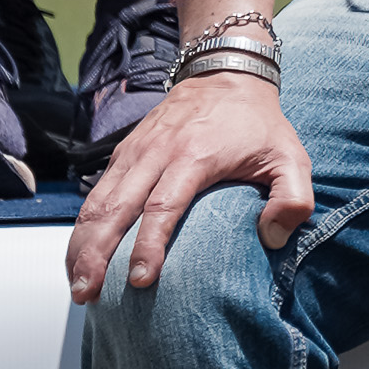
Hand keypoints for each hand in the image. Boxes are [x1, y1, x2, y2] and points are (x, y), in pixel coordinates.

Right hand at [64, 77, 313, 300]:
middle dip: (97, 255)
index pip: (163, 206)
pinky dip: (82, 227)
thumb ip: (293, 199)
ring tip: (76, 286)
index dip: (148, 245)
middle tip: (87, 294)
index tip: (141, 281)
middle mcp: (157, 154)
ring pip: (97, 202)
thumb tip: (271, 239)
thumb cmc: (258, 125)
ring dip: (81, 245)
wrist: (226, 73)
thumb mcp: (291, 157)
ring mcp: (135, 152)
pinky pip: (95, 194)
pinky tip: (77, 258)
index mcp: (195, 156)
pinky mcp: (123, 153)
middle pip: (116, 208)